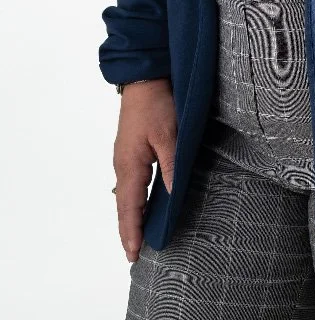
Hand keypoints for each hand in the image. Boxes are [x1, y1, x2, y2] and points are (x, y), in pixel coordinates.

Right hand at [112, 78, 175, 262]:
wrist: (144, 79)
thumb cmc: (156, 105)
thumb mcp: (169, 135)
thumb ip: (171, 166)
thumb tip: (173, 195)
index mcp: (130, 165)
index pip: (129, 207)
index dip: (132, 231)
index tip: (133, 253)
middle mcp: (123, 165)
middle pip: (125, 205)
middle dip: (129, 229)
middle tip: (134, 254)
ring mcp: (125, 157)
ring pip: (127, 194)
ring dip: (131, 215)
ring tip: (137, 236)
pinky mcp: (130, 150)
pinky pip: (131, 182)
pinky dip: (134, 199)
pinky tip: (142, 205)